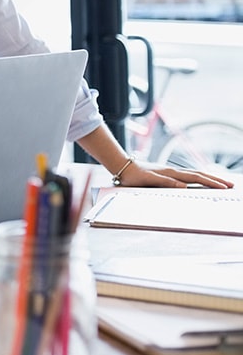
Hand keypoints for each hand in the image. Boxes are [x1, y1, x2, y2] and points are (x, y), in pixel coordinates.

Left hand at [119, 159, 234, 188]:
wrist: (123, 166)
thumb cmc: (134, 175)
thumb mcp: (149, 180)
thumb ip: (166, 182)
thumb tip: (184, 186)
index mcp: (171, 173)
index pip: (196, 178)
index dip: (211, 183)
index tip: (225, 187)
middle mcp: (174, 171)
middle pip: (199, 174)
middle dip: (216, 180)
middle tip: (232, 185)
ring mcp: (171, 171)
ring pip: (195, 174)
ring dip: (209, 178)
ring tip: (222, 183)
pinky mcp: (167, 173)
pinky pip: (188, 176)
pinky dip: (199, 178)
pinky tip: (202, 181)